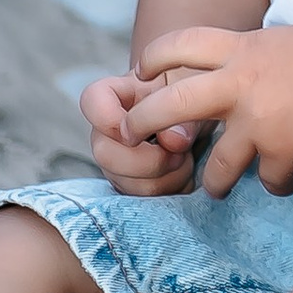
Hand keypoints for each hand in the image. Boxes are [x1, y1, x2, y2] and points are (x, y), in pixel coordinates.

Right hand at [78, 68, 196, 196]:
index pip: (92, 100)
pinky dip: (168, 189)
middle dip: (148, 161)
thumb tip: (173, 141)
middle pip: (104, 154)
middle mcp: (109, 130)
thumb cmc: (192, 94)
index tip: (142, 124)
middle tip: (179, 152)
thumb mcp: (195, 94)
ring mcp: (116, 159)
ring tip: (185, 160)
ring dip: (163, 178)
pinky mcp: (130, 183)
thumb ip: (184, 114)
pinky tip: (183, 172)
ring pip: (123, 183)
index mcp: (119, 94)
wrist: (200, 113)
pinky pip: (141, 199)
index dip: (110, 118)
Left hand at [117, 21, 292, 197]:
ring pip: (216, 168)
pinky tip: (290, 181)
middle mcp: (242, 82)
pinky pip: (269, 182)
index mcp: (244, 47)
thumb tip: (234, 82)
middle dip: (144, 125)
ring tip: (220, 188)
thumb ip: (255, 61)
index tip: (143, 75)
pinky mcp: (283, 150)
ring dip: (217, 183)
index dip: (153, 58)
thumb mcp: (288, 43)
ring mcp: (260, 119)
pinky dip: (278, 185)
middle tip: (138, 139)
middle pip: (169, 105)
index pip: (178, 44)